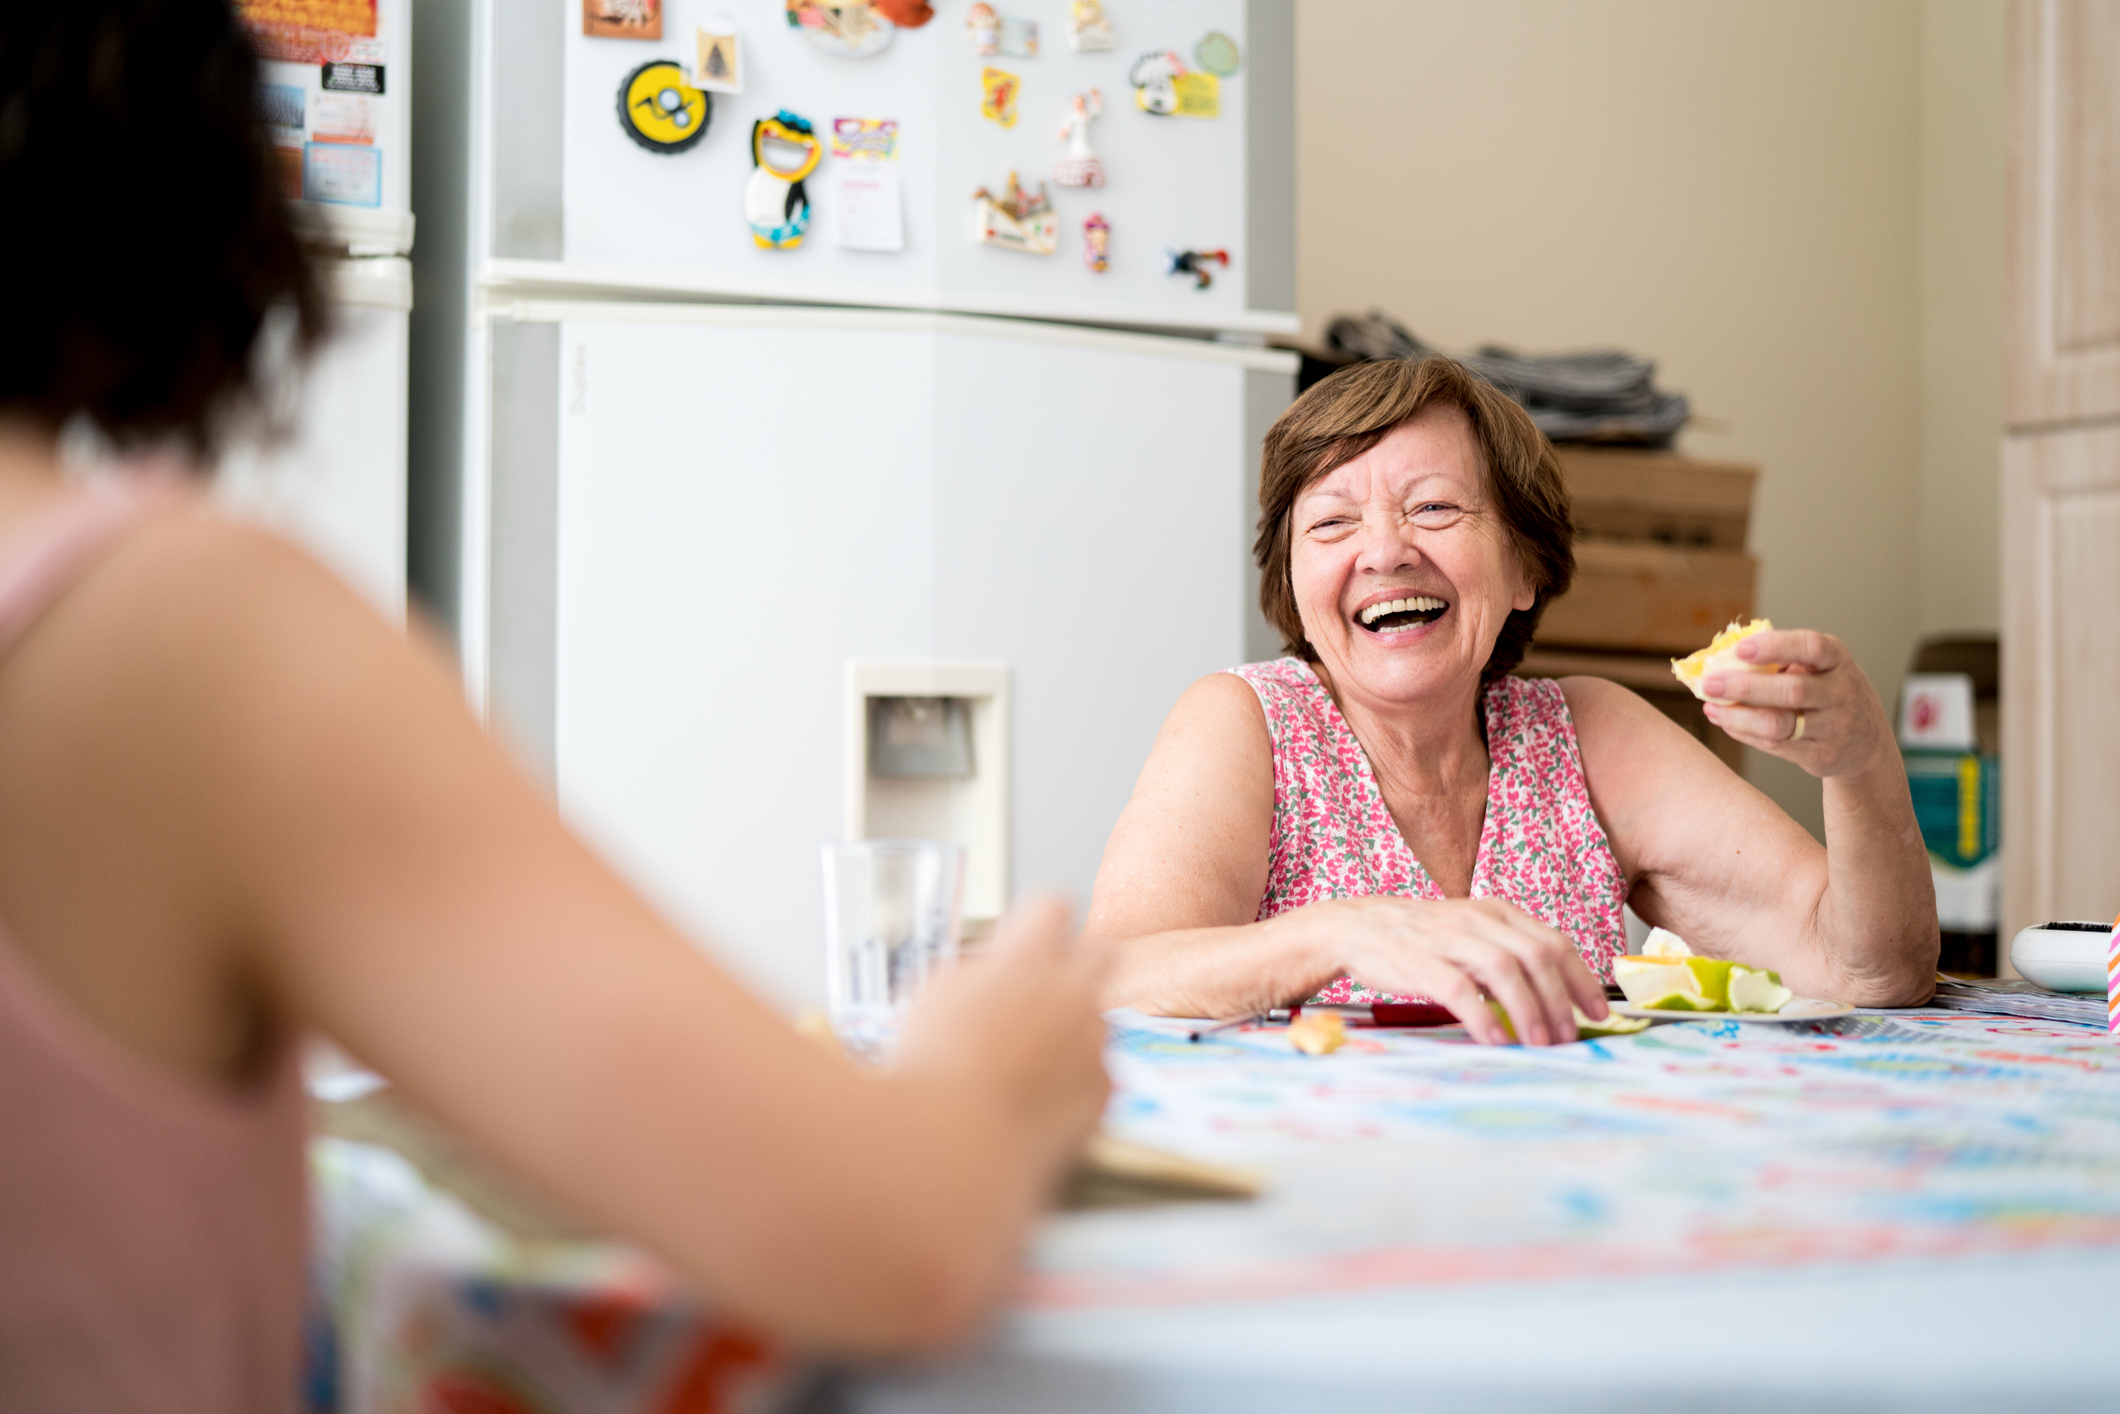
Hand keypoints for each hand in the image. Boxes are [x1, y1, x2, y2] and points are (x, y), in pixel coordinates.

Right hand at [892, 896, 1111, 1170]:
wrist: (954, 1147)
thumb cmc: (930, 1072)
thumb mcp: (936, 997)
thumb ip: (978, 971)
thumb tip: (994, 967)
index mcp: (1026, 960)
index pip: (1054, 905)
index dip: (1039, 923)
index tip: (1026, 939)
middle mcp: (1070, 993)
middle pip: (1101, 954)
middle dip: (1079, 967)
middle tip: (1044, 992)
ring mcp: (1093, 1042)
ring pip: (1096, 1019)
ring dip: (1069, 1032)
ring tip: (1021, 1066)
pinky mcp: (1104, 1089)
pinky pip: (1097, 1071)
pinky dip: (1073, 1082)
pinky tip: (1034, 1101)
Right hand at [1304, 894, 1607, 1046]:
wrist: (1356, 928)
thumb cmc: (1419, 938)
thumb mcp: (1470, 932)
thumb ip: (1508, 955)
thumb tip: (1553, 999)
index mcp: (1496, 912)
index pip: (1553, 942)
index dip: (1581, 979)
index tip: (1598, 1012)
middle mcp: (1478, 920)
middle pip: (1536, 956)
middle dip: (1561, 1000)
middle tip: (1569, 1036)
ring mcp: (1449, 939)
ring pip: (1505, 970)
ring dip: (1530, 1011)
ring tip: (1540, 1043)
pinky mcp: (1420, 962)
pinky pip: (1460, 990)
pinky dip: (1483, 1017)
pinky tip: (1496, 1040)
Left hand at [1700, 627, 1894, 779]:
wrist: (1866, 740)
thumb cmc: (1827, 692)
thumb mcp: (1818, 667)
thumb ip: (1781, 661)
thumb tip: (1721, 658)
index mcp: (1837, 660)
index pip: (1811, 647)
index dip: (1774, 646)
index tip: (1740, 649)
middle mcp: (1841, 692)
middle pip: (1791, 690)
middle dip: (1745, 687)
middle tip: (1709, 683)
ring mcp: (1833, 726)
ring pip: (1777, 724)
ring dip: (1737, 716)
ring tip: (1710, 707)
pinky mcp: (1820, 754)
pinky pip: (1773, 744)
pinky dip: (1743, 732)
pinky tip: (1725, 721)